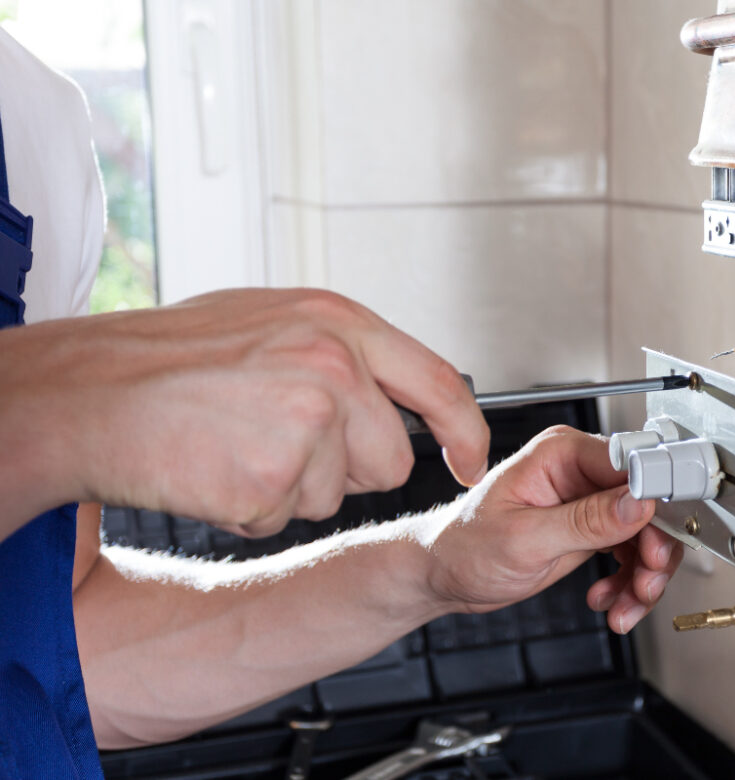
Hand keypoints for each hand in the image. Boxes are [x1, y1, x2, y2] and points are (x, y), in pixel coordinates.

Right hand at [1, 288, 488, 538]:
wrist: (86, 392)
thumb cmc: (168, 358)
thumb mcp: (270, 322)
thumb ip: (342, 350)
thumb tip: (401, 390)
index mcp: (337, 321)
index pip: (439, 383)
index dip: (464, 432)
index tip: (469, 461)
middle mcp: (334, 365)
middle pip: (390, 462)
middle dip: (344, 469)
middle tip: (271, 439)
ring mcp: (306, 420)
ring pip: (337, 497)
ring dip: (290, 489)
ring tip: (232, 444)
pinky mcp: (272, 476)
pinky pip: (283, 519)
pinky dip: (248, 510)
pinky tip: (210, 469)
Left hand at [426, 426, 684, 633]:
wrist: (444, 575)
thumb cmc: (464, 546)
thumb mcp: (526, 538)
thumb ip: (586, 521)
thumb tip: (637, 503)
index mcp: (562, 453)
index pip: (630, 464)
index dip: (654, 500)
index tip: (664, 535)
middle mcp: (580, 471)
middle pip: (648, 504)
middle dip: (652, 550)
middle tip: (645, 581)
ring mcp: (589, 501)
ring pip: (647, 534)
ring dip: (643, 575)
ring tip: (626, 604)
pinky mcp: (592, 529)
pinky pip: (632, 554)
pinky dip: (629, 584)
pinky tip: (611, 601)